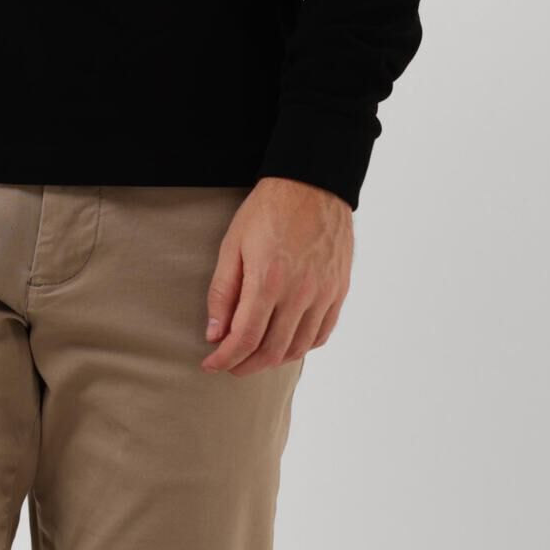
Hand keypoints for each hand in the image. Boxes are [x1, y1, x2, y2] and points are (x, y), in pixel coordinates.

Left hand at [202, 177, 351, 374]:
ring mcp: (324, 293)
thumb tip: (215, 334)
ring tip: (254, 357)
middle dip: (245, 365)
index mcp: (269, 280)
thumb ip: (222, 292)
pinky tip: (285, 343)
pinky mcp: (339, 290)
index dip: (225, 359)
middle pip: (271, 350)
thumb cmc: (268, 210)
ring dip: (272, 360)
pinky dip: (301, 347)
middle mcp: (300, 292)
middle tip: (229, 365)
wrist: (313, 183)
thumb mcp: (233, 245)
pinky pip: (321, 334)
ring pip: (298, 348)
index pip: (245, 338)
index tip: (211, 364)